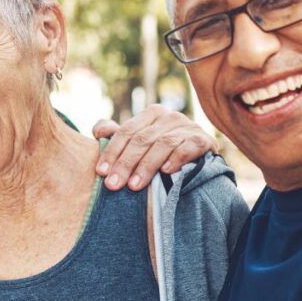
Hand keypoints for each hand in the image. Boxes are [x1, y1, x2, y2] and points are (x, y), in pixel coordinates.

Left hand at [92, 104, 217, 190]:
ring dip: (146, 166)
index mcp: (152, 113)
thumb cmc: (163, 150)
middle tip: (113, 185)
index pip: (126, 131)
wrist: (202, 157)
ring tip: (134, 186)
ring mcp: (188, 127)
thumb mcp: (141, 140)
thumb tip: (98, 131)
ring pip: (162, 145)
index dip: (112, 151)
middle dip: (125, 163)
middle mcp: (170, 116)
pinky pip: (187, 148)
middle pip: (142, 139)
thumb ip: (118, 136)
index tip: (101, 172)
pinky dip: (176, 159)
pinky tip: (166, 172)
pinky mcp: (203, 140)